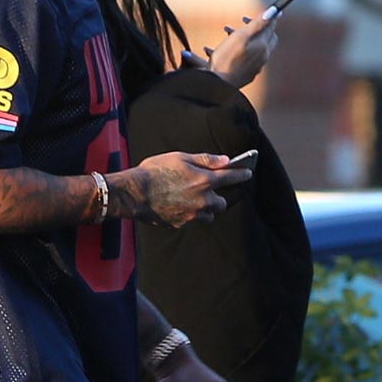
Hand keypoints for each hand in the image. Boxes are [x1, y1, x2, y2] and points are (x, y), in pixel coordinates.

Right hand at [114, 152, 250, 227]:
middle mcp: (202, 200)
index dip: (241, 174)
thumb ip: (205, 160)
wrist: (134, 193)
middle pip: (221, 203)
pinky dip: (188, 214)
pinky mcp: (180, 224)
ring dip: (205, 209)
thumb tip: (225, 160)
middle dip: (218, 198)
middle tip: (208, 191)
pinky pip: (191, 220)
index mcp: (204, 180)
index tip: (248, 172)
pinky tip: (176, 205)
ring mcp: (192, 215)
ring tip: (192, 200)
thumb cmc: (155, 170)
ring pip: (208, 215)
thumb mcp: (180, 157)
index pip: (230, 177)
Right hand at [205, 10, 278, 90]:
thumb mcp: (241, 36)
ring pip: (252, 49)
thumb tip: (275, 11)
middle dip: (254, 28)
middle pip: (264, 39)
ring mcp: (255, 68)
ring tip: (225, 32)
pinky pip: (243, 60)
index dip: (266, 17)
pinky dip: (235, 52)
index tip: (258, 12)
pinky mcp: (245, 76)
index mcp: (263, 47)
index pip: (271, 27)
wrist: (218, 86)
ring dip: (241, 39)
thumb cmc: (227, 59)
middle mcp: (262, 58)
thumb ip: (258, 23)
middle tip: (241, 23)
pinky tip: (220, 50)